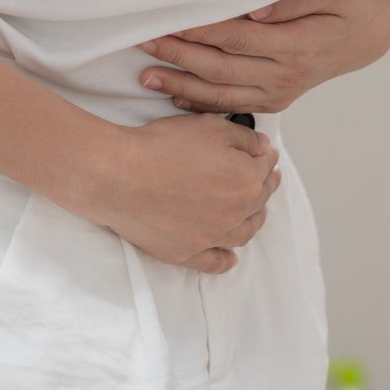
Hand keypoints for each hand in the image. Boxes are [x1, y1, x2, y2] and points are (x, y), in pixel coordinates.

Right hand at [98, 113, 280, 273]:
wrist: (122, 176)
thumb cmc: (164, 147)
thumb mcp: (210, 127)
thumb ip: (244, 138)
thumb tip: (263, 148)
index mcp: (246, 181)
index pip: (265, 167)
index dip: (266, 157)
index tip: (266, 154)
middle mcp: (235, 213)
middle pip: (258, 200)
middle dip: (265, 185)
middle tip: (266, 178)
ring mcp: (212, 237)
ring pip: (243, 233)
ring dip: (254, 221)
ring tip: (256, 213)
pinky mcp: (186, 252)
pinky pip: (213, 262)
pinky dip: (225, 260)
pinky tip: (230, 259)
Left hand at [136, 0, 389, 113]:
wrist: (362, 37)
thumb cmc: (342, 8)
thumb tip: (254, 10)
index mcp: (297, 46)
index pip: (236, 38)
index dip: (199, 31)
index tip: (167, 21)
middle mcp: (285, 76)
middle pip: (220, 68)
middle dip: (178, 56)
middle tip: (143, 42)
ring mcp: (279, 93)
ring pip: (221, 94)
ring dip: (181, 85)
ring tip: (146, 76)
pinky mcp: (274, 102)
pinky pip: (232, 107)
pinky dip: (201, 104)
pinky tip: (173, 98)